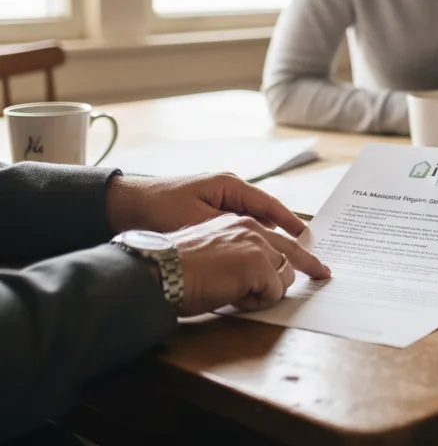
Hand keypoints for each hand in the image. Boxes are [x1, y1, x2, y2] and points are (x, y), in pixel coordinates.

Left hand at [107, 172, 306, 238]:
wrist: (122, 205)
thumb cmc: (157, 209)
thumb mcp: (197, 220)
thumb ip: (229, 231)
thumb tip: (259, 246)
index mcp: (229, 186)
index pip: (269, 205)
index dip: (290, 222)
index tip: (307, 238)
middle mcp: (228, 191)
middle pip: (265, 213)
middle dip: (284, 233)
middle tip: (303, 253)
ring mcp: (218, 201)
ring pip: (252, 222)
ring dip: (267, 239)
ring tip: (283, 259)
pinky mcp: (207, 212)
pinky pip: (238, 227)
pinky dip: (249, 241)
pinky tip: (253, 258)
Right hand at [169, 214, 330, 316]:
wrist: (160, 273)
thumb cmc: (177, 270)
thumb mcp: (215, 255)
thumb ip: (239, 255)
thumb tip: (261, 275)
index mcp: (240, 223)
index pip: (277, 237)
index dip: (297, 251)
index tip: (312, 259)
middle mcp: (252, 228)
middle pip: (293, 252)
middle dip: (309, 266)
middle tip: (325, 274)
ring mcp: (258, 245)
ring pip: (284, 276)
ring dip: (265, 292)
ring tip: (234, 293)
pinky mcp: (259, 264)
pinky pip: (274, 292)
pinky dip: (257, 302)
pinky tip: (233, 297)